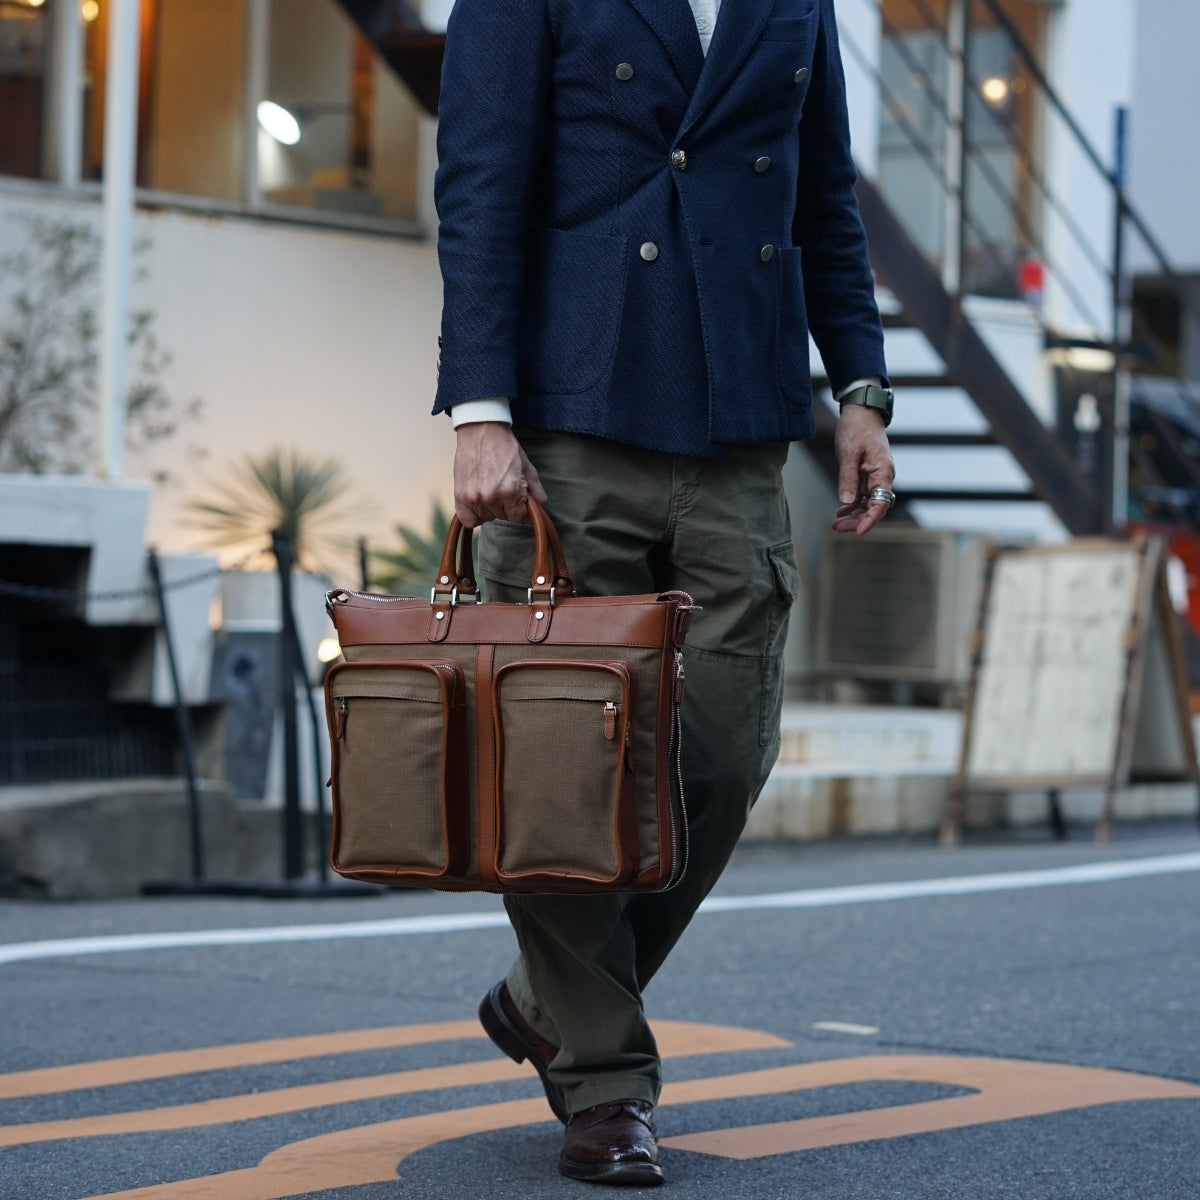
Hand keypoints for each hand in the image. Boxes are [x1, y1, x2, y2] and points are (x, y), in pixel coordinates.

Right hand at [453, 422, 548, 526]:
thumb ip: (536, 490)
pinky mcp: (460, 497)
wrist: (481, 430)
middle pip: (503, 517)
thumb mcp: (526, 466)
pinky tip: (478, 502)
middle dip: (506, 506)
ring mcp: (474, 498)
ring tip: (489, 488)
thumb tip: (541, 506)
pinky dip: (473, 515)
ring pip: (487, 517)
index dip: (520, 508)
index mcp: (510, 490)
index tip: (517, 498)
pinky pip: (468, 520)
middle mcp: (491, 497)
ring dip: (490, 508)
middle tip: (501, 487)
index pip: (518, 517)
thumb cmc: (504, 446)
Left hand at [831, 405, 895, 536]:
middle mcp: (882, 477)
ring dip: (852, 515)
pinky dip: (851, 504)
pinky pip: (861, 495)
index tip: (857, 532)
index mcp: (883, 472)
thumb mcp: (849, 453)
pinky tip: (840, 511)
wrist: (860, 412)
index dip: (870, 520)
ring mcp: (875, 477)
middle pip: (873, 507)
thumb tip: (846, 501)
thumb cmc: (857, 428)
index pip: (880, 503)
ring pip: (867, 503)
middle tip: (837, 527)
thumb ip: (848, 478)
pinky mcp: (866, 474)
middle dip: (857, 520)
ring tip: (835, 524)